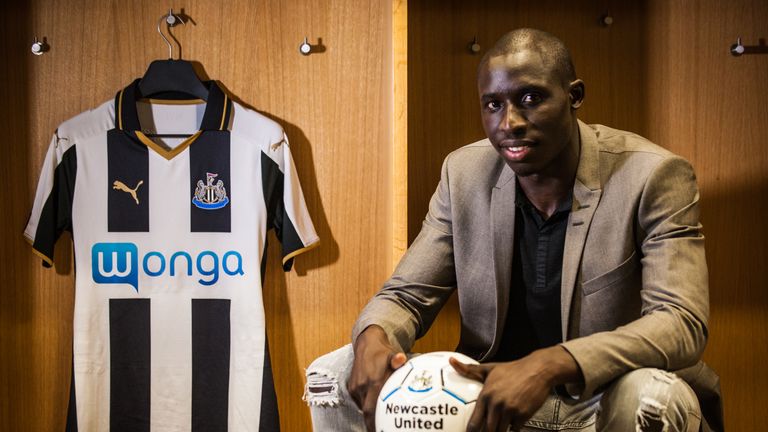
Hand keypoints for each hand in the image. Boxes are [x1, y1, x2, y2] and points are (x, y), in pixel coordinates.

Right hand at [347, 325, 407, 431]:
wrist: (367, 343)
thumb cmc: (383, 352)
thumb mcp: (393, 355)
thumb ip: (397, 360)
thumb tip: (402, 359)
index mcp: (373, 381)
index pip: (372, 408)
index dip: (375, 421)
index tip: (380, 429)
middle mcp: (362, 386)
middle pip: (367, 412)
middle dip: (372, 424)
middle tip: (381, 430)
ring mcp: (355, 387)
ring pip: (363, 407)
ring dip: (370, 414)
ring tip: (380, 421)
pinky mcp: (352, 387)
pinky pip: (360, 401)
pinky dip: (367, 405)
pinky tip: (374, 407)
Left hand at [449, 346, 580, 431]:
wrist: (537, 369)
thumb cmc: (513, 370)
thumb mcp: (490, 369)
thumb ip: (470, 370)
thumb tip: (452, 362)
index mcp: (486, 395)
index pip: (474, 422)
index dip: (471, 431)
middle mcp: (496, 404)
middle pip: (488, 430)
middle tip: (486, 430)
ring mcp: (511, 410)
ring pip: (501, 431)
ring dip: (500, 430)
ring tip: (499, 426)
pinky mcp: (524, 415)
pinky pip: (515, 429)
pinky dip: (513, 428)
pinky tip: (512, 422)